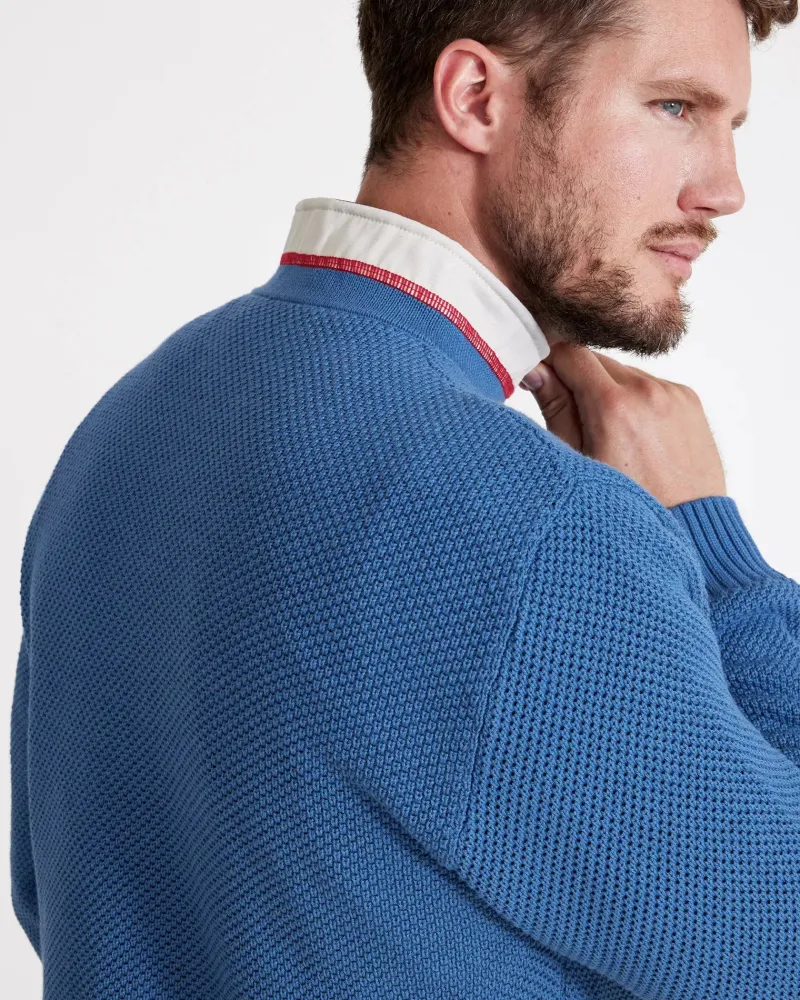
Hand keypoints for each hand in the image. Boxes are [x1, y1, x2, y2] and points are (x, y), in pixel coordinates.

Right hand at [520, 342, 726, 507]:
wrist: (686, 527)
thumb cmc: (624, 505)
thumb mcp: (576, 461)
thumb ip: (555, 407)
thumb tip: (535, 369)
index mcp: (613, 406)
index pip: (569, 353)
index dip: (550, 363)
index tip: (544, 380)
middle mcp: (647, 391)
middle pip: (597, 360)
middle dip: (579, 380)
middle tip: (576, 419)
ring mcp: (673, 393)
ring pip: (625, 373)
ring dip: (610, 390)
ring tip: (610, 433)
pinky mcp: (690, 399)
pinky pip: (652, 385)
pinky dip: (638, 400)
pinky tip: (637, 435)